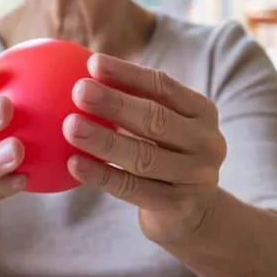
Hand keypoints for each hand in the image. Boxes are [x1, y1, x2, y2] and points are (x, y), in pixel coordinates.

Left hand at [62, 53, 226, 243]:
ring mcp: (196, 176)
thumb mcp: (160, 126)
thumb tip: (80, 72)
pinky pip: (133, 188)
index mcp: (201, 112)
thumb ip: (132, 101)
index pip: (163, 86)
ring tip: (70, 126)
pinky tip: (74, 164)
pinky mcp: (179, 206)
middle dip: (115, 103)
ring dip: (104, 141)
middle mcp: (206, 141)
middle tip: (79, 91)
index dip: (128, 74)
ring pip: (144, 157)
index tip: (93, 63)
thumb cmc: (164, 155)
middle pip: (156, 119)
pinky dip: (103, 175)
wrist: (192, 213)